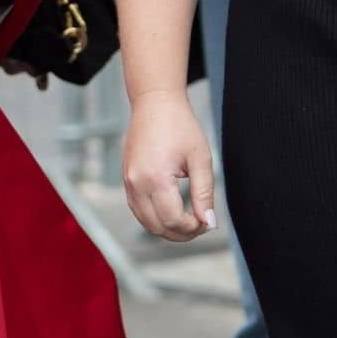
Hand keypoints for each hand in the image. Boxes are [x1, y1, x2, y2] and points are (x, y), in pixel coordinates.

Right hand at [123, 90, 217, 241]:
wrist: (154, 104)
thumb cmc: (180, 126)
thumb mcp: (200, 159)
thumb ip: (204, 194)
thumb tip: (210, 223)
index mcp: (156, 178)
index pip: (174, 220)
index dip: (194, 228)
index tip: (208, 221)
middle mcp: (136, 184)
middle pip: (158, 227)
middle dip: (182, 233)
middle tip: (202, 224)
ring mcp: (127, 184)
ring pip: (146, 223)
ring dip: (168, 229)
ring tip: (190, 220)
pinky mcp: (126, 181)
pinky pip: (138, 211)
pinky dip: (155, 219)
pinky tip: (173, 212)